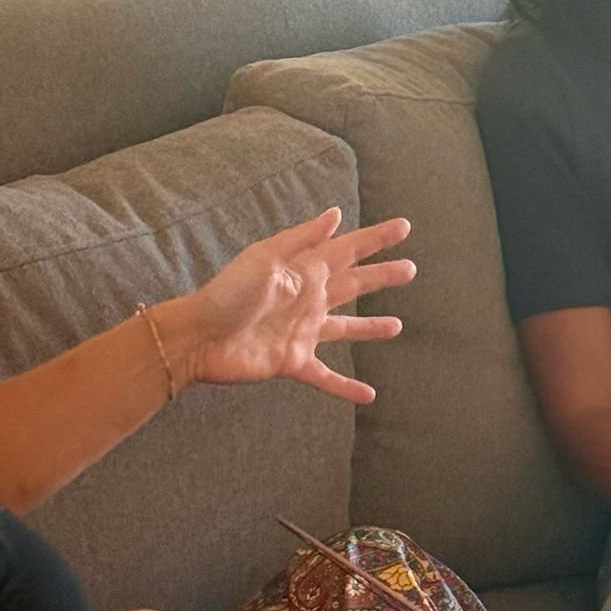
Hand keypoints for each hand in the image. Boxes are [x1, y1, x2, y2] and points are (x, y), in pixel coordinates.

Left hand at [170, 208, 415, 405]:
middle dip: (381, 276)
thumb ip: (303, 239)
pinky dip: (346, 387)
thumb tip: (335, 214)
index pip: (348, 250)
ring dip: (370, 328)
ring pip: (346, 328)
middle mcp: (308, 299)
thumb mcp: (266, 258)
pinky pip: (326, 376)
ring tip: (396, 327)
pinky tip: (368, 396)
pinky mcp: (293, 361)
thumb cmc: (229, 293)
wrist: (199, 336)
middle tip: (410, 269)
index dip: (376, 239)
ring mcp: (302, 332)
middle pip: (354, 284)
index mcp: (304, 271)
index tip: (403, 227)